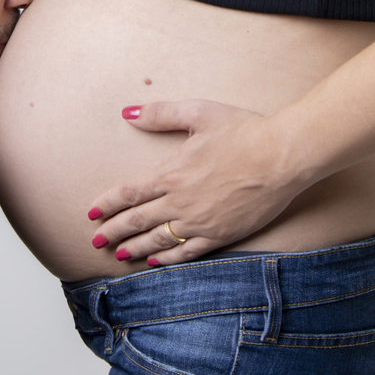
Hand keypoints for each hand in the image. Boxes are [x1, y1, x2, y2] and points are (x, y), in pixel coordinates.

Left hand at [88, 100, 305, 264]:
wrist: (282, 157)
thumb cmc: (244, 131)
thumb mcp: (198, 112)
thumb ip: (160, 114)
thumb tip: (128, 113)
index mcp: (171, 173)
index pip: (128, 193)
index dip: (107, 204)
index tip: (92, 213)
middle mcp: (180, 202)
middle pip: (137, 221)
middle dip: (113, 232)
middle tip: (96, 241)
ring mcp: (200, 222)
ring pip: (158, 241)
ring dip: (135, 249)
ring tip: (119, 255)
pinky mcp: (221, 235)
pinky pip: (187, 252)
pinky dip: (168, 259)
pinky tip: (157, 262)